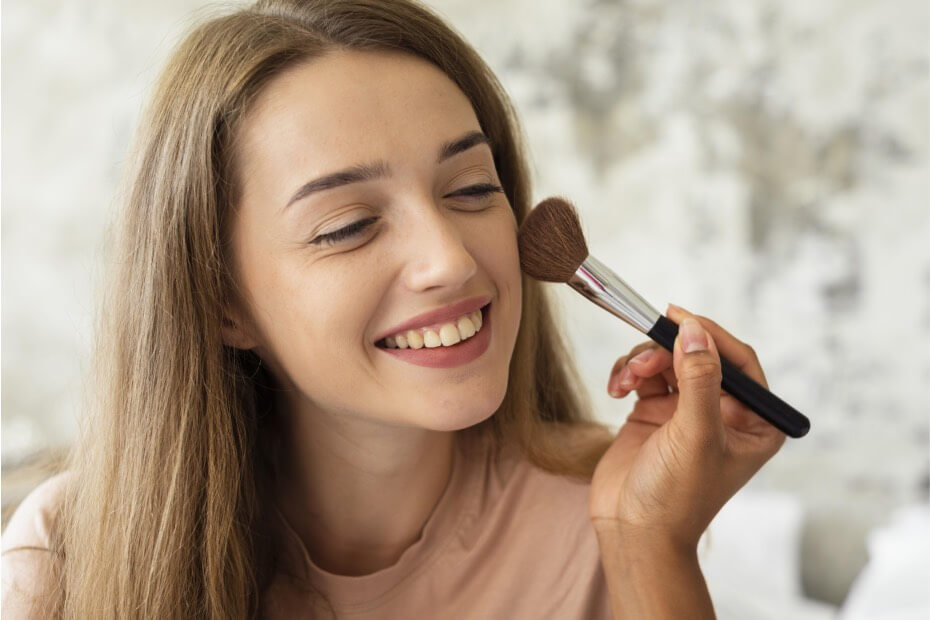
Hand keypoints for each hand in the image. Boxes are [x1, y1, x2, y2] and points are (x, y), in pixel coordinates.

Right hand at [588, 304, 785, 548]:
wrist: (632, 530)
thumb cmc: (677, 496)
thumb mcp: (695, 434)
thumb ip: (699, 378)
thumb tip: (694, 330)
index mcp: (753, 422)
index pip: (739, 361)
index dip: (710, 334)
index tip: (678, 316)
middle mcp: (722, 413)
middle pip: (697, 355)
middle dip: (666, 352)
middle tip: (643, 361)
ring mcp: (685, 413)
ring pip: (666, 361)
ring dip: (642, 363)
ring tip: (625, 382)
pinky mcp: (653, 414)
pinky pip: (643, 375)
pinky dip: (627, 374)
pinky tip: (616, 389)